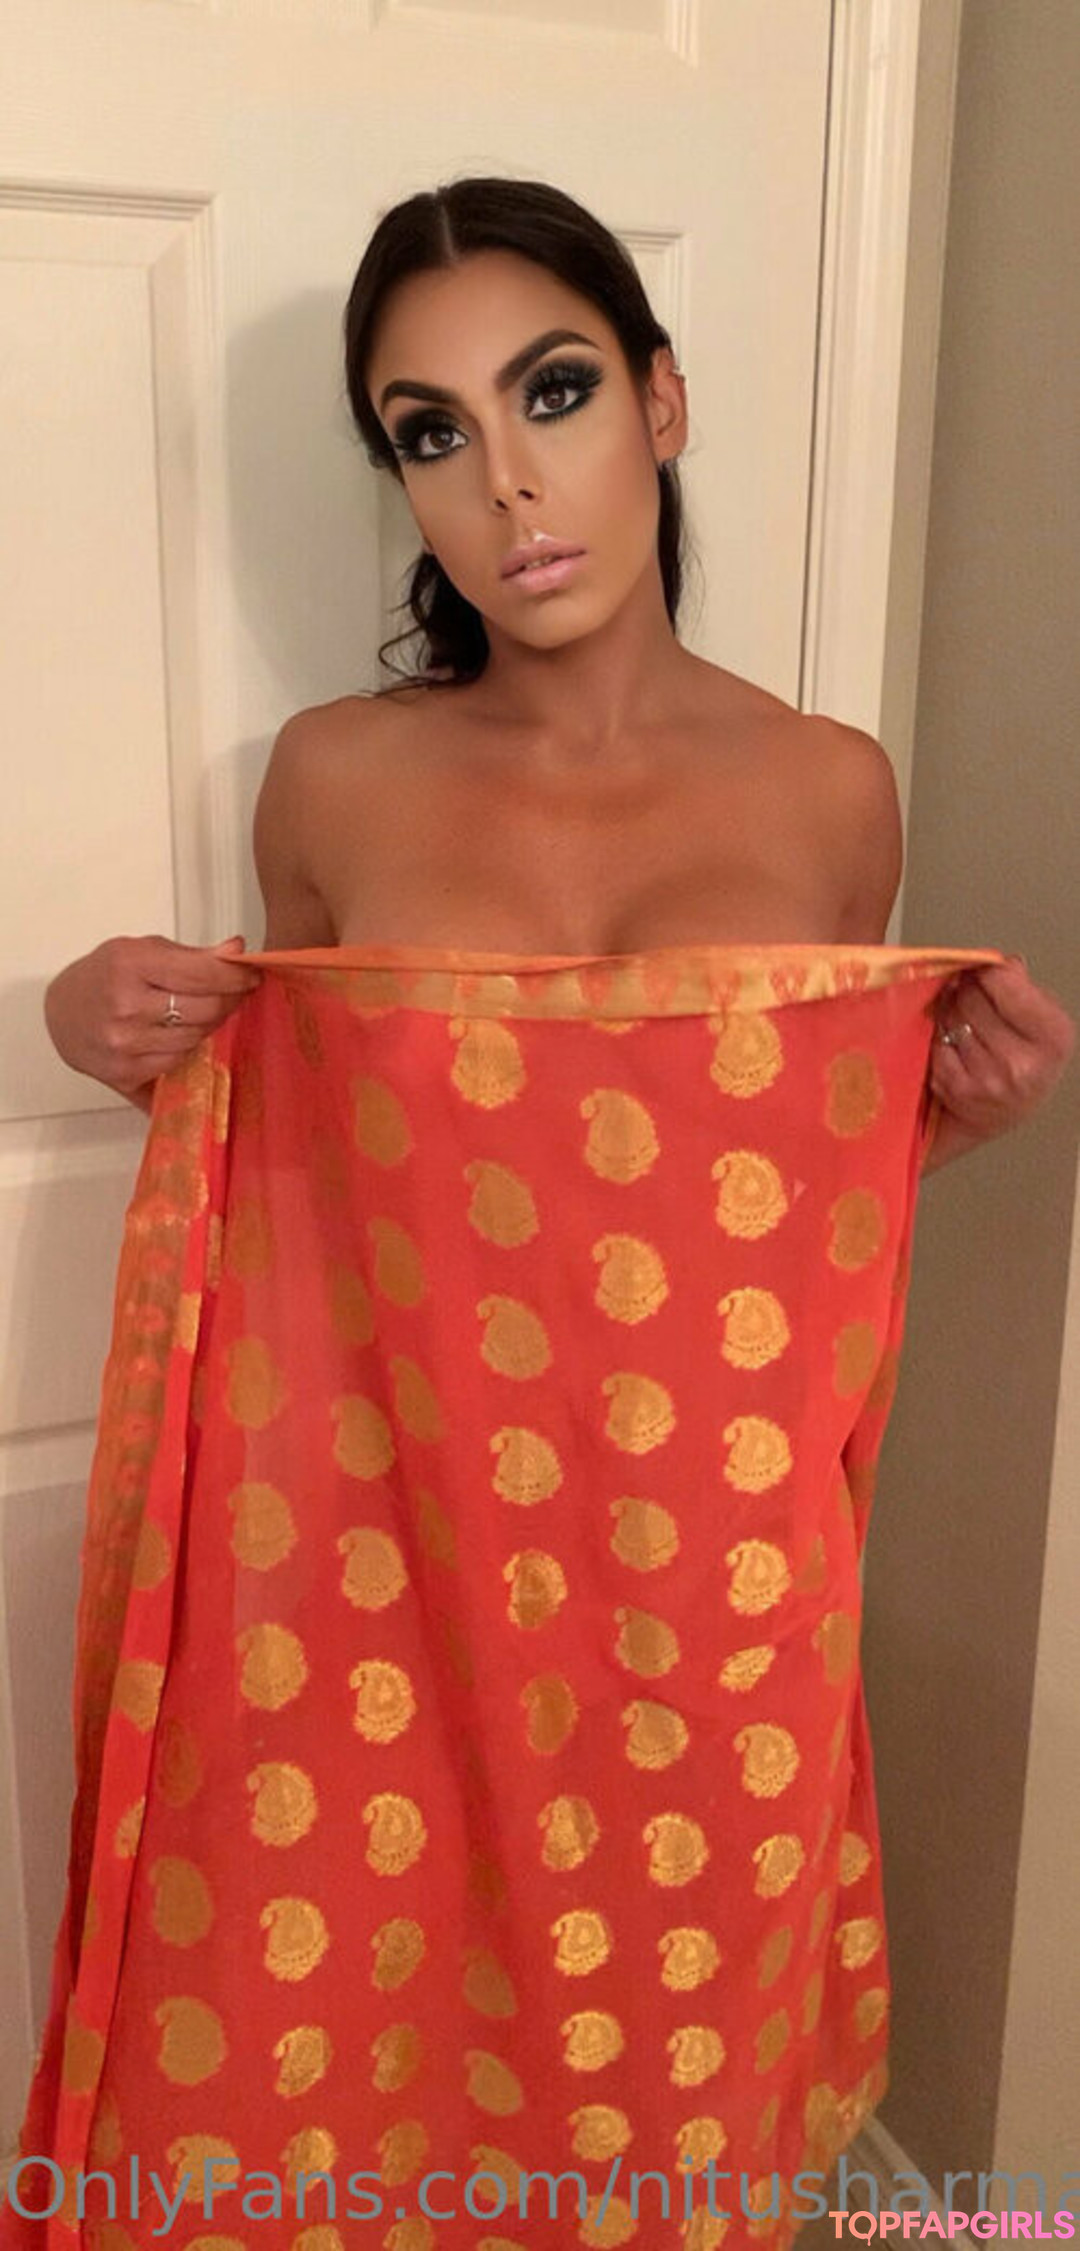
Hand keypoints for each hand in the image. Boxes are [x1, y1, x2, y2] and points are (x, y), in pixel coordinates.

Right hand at [43, 933, 262, 1109]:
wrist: (61, 1014)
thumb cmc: (104, 976)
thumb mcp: (141, 951)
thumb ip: (191, 955)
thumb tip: (237, 952)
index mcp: (130, 965)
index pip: (203, 973)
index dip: (235, 976)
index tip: (250, 975)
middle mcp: (126, 1007)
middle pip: (207, 1009)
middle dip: (228, 999)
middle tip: (234, 992)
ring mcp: (125, 1045)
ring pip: (197, 1037)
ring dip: (210, 1024)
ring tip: (203, 1011)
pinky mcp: (126, 1074)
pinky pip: (179, 1061)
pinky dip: (188, 1047)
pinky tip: (181, 1033)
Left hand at [927, 955, 1075, 1155]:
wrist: (1004, 1114)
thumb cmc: (1026, 1062)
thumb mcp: (1043, 1023)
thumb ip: (1024, 988)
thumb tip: (1002, 962)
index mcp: (1053, 1038)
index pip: (1006, 983)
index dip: (988, 971)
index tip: (985, 971)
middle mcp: (1022, 1063)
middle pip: (973, 998)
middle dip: (967, 989)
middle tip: (969, 990)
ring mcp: (987, 1080)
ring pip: (951, 1018)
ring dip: (950, 1010)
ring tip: (963, 1015)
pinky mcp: (957, 1090)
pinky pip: (936, 1042)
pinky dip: (940, 1036)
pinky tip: (953, 1039)